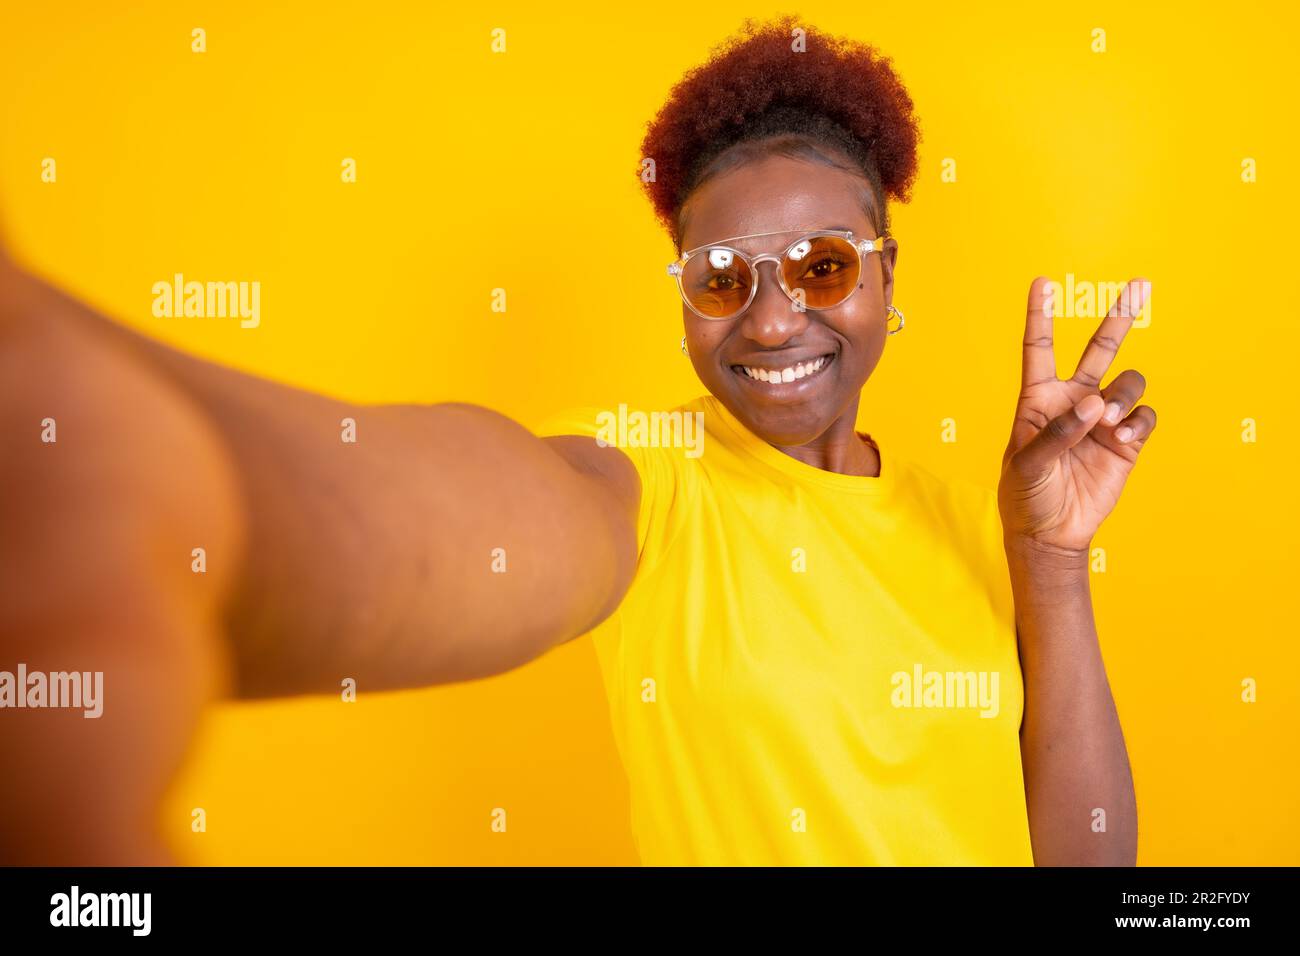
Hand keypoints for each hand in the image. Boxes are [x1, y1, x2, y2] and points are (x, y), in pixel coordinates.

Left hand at [998, 276, 1156, 555]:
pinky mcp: (1125, 441)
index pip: (1039, 349)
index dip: (1040, 315)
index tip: (1042, 283)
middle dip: (1119, 317)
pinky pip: (1144, 416)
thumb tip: (1094, 404)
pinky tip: (1122, 438)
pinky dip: (1138, 422)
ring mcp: (1102, 419)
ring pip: (1127, 382)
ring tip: (1107, 423)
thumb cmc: (1025, 495)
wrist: (1050, 532)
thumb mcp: (1027, 464)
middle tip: (1140, 285)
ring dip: (1123, 396)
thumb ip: (1057, 432)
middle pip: (1100, 349)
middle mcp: (1074, 401)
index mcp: (1038, 398)